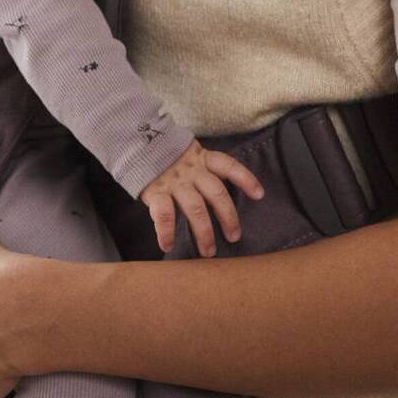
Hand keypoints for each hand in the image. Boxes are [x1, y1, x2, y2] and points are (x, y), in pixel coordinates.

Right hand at [139, 137, 263, 257]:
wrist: (137, 146)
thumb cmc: (171, 160)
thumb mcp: (192, 157)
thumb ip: (206, 173)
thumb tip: (225, 201)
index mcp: (203, 159)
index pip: (229, 166)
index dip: (246, 178)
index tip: (259, 195)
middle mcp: (191, 170)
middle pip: (216, 193)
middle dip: (228, 217)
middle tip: (234, 237)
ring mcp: (174, 182)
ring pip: (195, 207)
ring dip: (203, 231)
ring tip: (208, 251)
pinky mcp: (155, 192)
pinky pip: (163, 214)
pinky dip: (166, 231)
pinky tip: (168, 246)